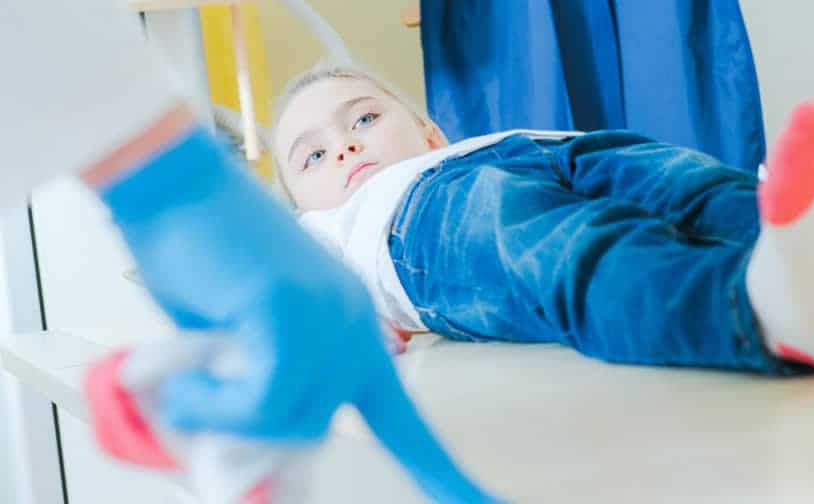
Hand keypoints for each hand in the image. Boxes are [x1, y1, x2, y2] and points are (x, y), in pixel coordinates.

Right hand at [98, 126, 496, 501]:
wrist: (171, 180)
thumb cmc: (199, 253)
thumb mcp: (236, 340)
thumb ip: (256, 385)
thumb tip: (247, 449)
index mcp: (353, 330)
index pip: (409, 422)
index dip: (445, 476)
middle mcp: (356, 327)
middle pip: (322, 427)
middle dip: (254, 433)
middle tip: (196, 402)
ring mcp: (331, 318)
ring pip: (288, 420)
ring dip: (219, 411)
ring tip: (181, 371)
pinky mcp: (294, 313)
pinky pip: (257, 400)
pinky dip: (208, 398)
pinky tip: (182, 363)